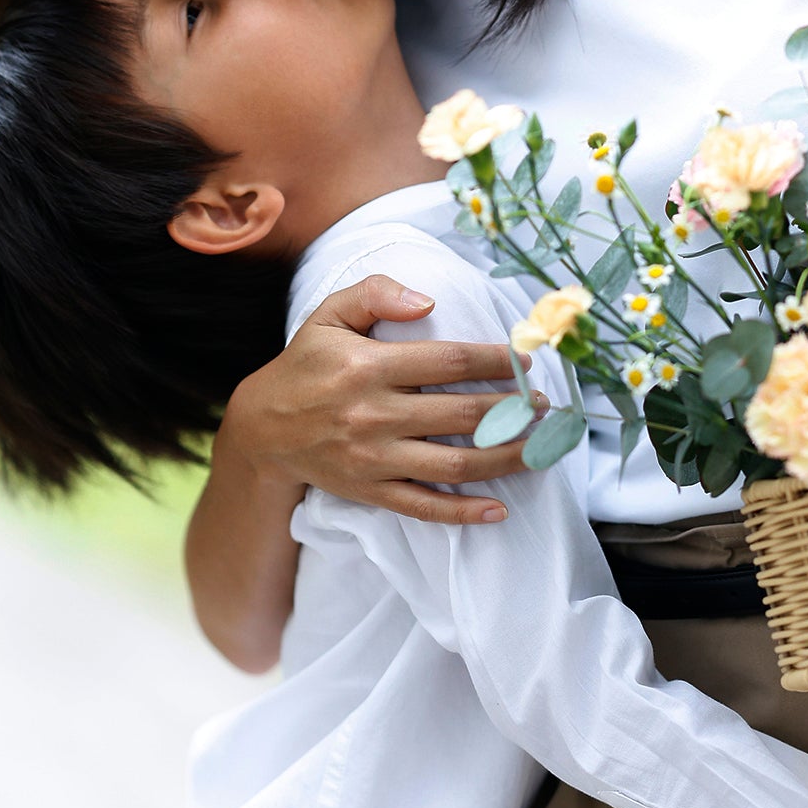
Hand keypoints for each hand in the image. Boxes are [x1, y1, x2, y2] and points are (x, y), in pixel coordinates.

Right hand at [218, 274, 542, 526]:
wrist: (263, 428)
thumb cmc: (306, 364)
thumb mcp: (329, 315)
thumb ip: (376, 294)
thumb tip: (427, 299)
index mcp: (368, 367)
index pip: (448, 362)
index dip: (495, 361)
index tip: (524, 361)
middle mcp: (373, 415)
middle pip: (461, 416)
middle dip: (513, 410)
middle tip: (544, 406)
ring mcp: (373, 459)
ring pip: (453, 466)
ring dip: (504, 459)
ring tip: (539, 448)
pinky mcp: (370, 491)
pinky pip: (423, 507)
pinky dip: (463, 513)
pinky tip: (498, 508)